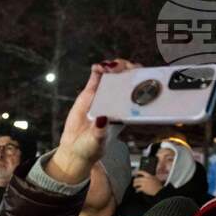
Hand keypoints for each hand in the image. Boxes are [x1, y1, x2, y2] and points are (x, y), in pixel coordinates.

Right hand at [47, 59, 140, 184]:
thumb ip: (100, 131)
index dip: (140, 82)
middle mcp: (117, 102)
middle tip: (120, 68)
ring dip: (114, 67)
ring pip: (113, 76)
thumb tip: (102, 119)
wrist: (74, 148)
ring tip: (108, 67)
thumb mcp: (98, 142)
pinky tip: (97, 67)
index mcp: (125, 113)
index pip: (139, 93)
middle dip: (127, 69)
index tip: (136, 77)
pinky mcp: (90, 94)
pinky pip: (96, 78)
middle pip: (128, 80)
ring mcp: (104, 96)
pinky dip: (98, 70)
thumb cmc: (92, 147)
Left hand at [132, 170, 163, 195]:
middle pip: (137, 178)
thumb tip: (146, 177)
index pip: (142, 172)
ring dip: (134, 185)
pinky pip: (138, 188)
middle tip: (134, 182)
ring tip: (134, 186)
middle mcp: (146, 179)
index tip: (134, 173)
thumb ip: (150, 177)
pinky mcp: (143, 188)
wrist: (159, 190)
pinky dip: (137, 190)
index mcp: (149, 176)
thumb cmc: (158, 185)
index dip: (137, 172)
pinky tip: (137, 190)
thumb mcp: (155, 178)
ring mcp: (144, 184)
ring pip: (136, 183)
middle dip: (134, 181)